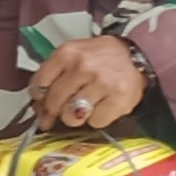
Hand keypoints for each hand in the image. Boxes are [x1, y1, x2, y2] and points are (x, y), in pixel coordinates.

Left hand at [30, 36, 146, 132]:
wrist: (137, 56)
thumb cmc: (100, 59)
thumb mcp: (74, 56)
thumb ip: (54, 76)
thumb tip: (38, 108)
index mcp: (66, 53)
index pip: (39, 85)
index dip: (39, 99)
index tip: (43, 104)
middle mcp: (82, 67)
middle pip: (54, 103)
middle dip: (57, 111)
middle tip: (67, 109)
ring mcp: (101, 83)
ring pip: (72, 117)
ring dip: (77, 117)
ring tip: (87, 106)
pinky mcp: (118, 100)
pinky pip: (96, 122)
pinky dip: (98, 119)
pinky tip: (103, 107)